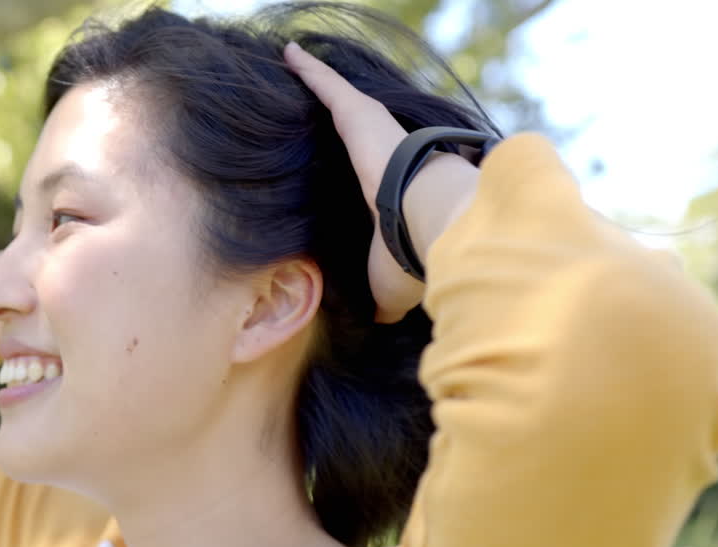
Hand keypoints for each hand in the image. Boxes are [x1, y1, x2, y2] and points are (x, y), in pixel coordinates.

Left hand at [283, 42, 478, 323]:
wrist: (429, 223)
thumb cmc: (410, 260)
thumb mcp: (387, 287)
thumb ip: (379, 296)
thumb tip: (373, 321)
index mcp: (390, 197)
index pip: (374, 179)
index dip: (364, 173)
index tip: (349, 172)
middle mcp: (386, 158)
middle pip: (357, 134)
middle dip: (342, 122)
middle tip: (314, 116)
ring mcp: (374, 131)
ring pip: (341, 102)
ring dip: (320, 87)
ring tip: (293, 73)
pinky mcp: (359, 112)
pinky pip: (327, 85)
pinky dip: (309, 69)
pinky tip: (288, 54)